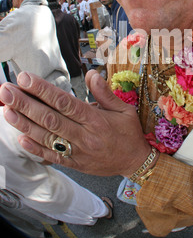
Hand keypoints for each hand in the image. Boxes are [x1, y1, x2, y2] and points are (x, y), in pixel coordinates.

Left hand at [0, 70, 150, 176]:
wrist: (135, 162)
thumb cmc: (129, 133)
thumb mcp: (124, 109)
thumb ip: (105, 92)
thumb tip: (92, 74)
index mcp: (96, 119)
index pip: (64, 102)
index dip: (43, 90)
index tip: (25, 79)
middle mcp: (84, 135)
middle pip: (50, 118)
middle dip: (26, 104)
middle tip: (7, 91)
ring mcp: (78, 151)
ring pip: (47, 137)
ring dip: (25, 123)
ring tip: (7, 110)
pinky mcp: (75, 164)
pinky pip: (52, 156)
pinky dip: (35, 148)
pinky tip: (20, 138)